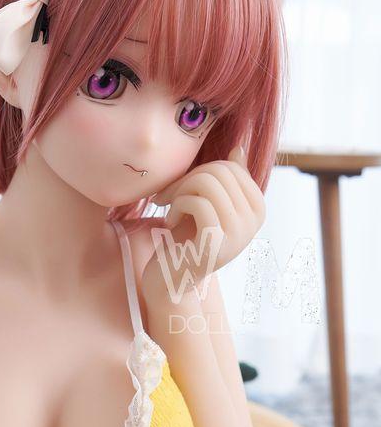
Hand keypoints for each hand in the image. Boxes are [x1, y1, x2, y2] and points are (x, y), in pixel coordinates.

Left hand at [141, 146, 265, 302]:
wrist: (172, 277)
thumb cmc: (187, 237)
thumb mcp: (208, 203)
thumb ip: (226, 179)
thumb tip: (239, 148)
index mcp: (257, 207)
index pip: (230, 166)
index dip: (198, 171)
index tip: (179, 189)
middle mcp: (255, 220)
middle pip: (218, 171)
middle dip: (186, 179)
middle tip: (169, 197)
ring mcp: (240, 233)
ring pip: (207, 182)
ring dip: (180, 191)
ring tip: (171, 208)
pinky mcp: (218, 243)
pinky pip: (197, 202)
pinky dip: (176, 206)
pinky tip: (169, 221)